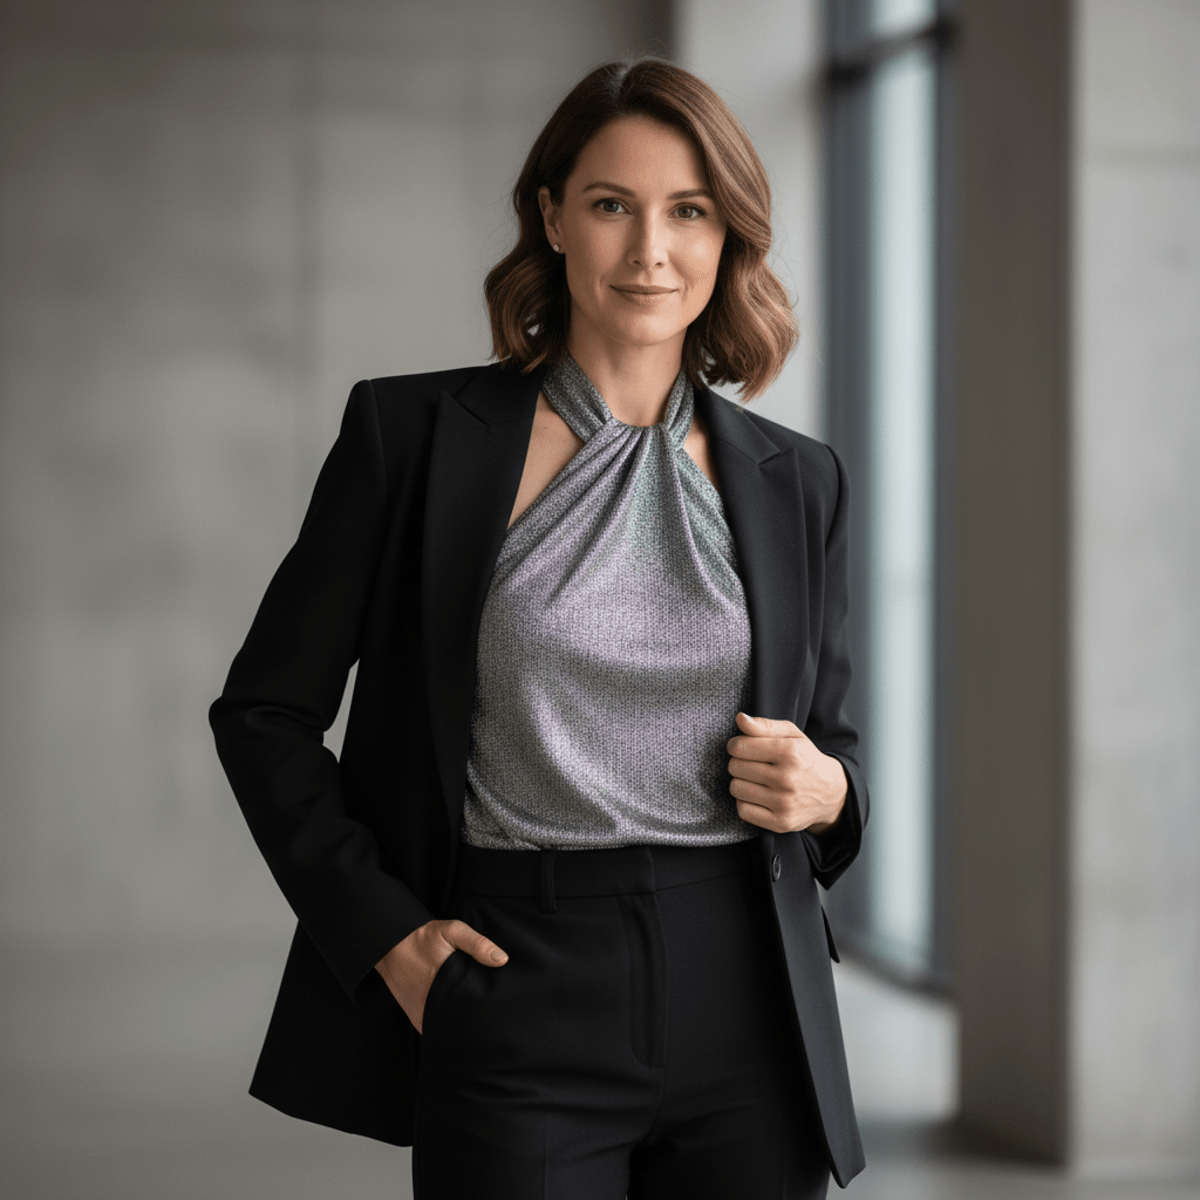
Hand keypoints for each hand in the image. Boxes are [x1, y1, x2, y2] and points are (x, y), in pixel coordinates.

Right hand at [375, 919, 507, 1033]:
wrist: (390, 946)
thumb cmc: (423, 938)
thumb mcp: (452, 932)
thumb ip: (477, 943)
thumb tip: (502, 959)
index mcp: (447, 986)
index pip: (474, 1010)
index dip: (489, 1012)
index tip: (501, 1010)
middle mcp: (434, 1006)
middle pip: (464, 1024)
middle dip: (479, 1023)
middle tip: (495, 1018)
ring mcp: (425, 1015)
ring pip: (450, 1029)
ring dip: (463, 1026)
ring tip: (481, 1023)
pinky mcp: (418, 1018)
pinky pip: (437, 1029)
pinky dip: (449, 1027)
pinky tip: (460, 1021)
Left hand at [727, 712, 847, 834]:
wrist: (832, 794)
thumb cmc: (805, 759)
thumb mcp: (791, 735)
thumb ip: (765, 725)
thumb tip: (740, 718)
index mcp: (790, 752)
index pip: (740, 747)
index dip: (736, 745)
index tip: (743, 747)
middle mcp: (787, 778)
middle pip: (735, 767)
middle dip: (738, 763)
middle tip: (752, 764)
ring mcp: (784, 803)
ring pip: (736, 788)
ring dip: (740, 782)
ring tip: (755, 780)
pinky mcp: (780, 823)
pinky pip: (743, 810)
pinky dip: (745, 802)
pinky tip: (757, 796)